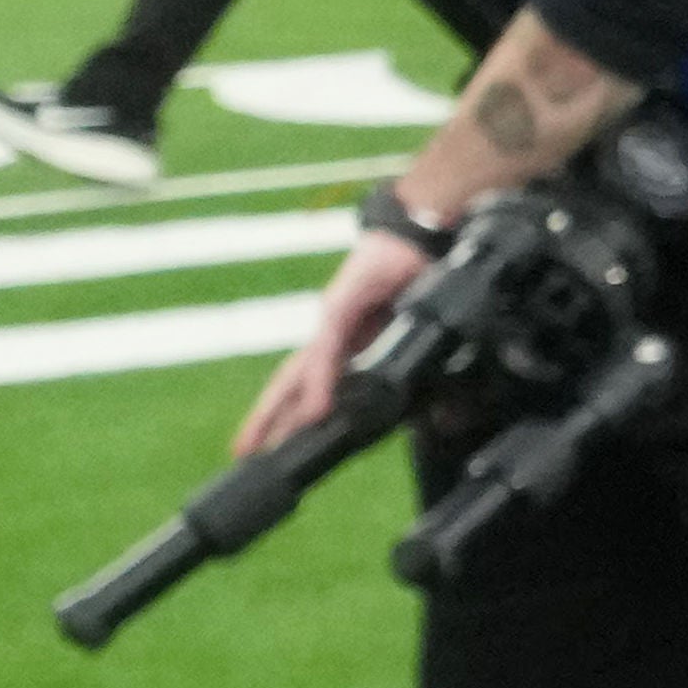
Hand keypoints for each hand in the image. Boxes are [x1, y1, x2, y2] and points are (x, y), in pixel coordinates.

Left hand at [231, 220, 431, 459]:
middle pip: (290, 381)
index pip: (309, 382)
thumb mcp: (417, 331)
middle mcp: (331, 333)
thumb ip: (422, 372)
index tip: (267, 447)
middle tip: (243, 452)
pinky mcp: (342, 304)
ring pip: (300, 370)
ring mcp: (332, 319)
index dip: (289, 413)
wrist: (417, 235)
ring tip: (268, 441)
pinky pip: (327, 348)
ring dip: (282, 408)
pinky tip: (316, 405)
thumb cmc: (413, 277)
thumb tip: (444, 418)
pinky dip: (319, 379)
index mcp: (346, 341)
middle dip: (267, 418)